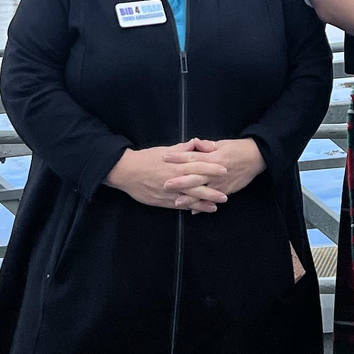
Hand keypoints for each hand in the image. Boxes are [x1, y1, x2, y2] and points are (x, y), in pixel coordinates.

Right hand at [104, 142, 227, 210]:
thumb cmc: (145, 158)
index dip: (212, 168)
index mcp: (176, 165)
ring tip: (218, 204)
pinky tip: (200, 210)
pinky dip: (191, 208)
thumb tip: (195, 143)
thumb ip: (181, 149)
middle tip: (227, 192)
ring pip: (191, 197)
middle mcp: (175, 179)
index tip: (225, 169)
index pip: (198, 166)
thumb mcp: (164, 150)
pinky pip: (180, 205)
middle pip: (197, 184)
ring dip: (205, 201)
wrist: (126, 171)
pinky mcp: (164, 201)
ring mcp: (170, 192)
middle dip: (213, 189)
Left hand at [163, 137, 266, 211]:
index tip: (165, 158)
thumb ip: (206, 145)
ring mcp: (220, 182)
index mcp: (213, 156)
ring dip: (189, 197)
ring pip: (203, 190)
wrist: (256, 157)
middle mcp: (215, 170)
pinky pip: (213, 199)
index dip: (178, 157)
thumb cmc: (237, 148)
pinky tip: (193, 211)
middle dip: (180, 181)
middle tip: (165, 184)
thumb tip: (193, 142)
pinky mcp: (226, 190)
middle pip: (195, 176)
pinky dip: (203, 205)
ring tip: (177, 201)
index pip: (192, 156)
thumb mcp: (222, 144)